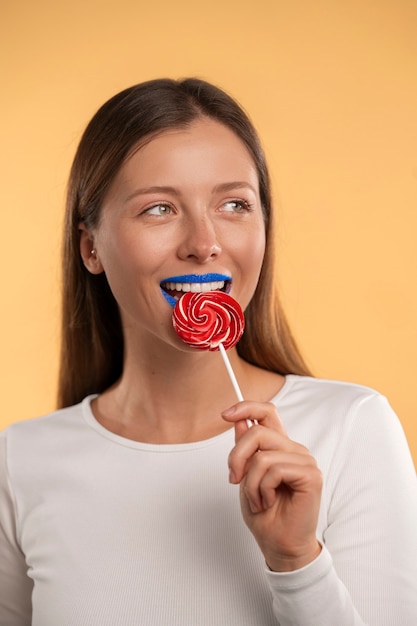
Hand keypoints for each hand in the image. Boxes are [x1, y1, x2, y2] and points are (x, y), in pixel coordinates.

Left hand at [222, 401, 321, 571]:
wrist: (279, 545)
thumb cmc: (265, 515)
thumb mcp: (246, 477)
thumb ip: (245, 449)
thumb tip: (239, 420)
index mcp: (279, 447)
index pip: (267, 412)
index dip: (246, 407)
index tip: (225, 414)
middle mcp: (294, 449)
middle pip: (258, 431)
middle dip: (236, 456)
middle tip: (233, 479)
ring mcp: (304, 461)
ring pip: (262, 455)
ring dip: (250, 483)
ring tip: (257, 499)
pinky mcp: (310, 475)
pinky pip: (274, 470)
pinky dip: (262, 489)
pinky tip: (268, 501)